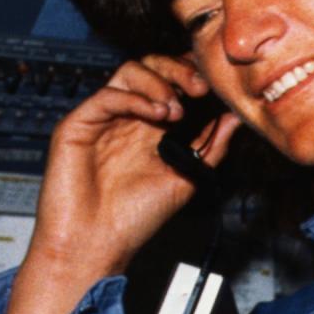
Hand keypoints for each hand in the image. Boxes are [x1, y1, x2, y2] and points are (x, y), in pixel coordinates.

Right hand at [3, 55, 241, 313]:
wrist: (95, 246)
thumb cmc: (135, 218)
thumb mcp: (187, 177)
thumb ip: (211, 146)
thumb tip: (236, 117)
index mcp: (151, 125)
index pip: (172, 81)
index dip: (192, 74)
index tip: (214, 85)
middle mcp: (127, 116)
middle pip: (151, 66)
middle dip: (179, 70)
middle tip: (200, 88)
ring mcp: (102, 119)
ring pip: (128, 71)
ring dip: (159, 82)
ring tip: (176, 110)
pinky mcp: (77, 125)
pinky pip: (106, 95)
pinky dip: (135, 97)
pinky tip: (156, 114)